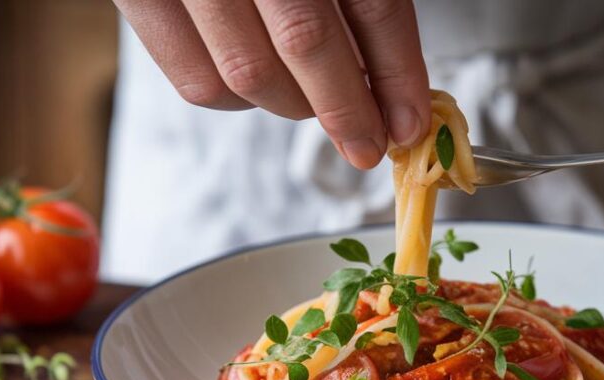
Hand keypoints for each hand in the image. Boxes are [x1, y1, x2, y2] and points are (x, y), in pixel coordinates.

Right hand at [113, 0, 429, 168]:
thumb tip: (386, 79)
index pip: (372, 3)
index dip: (396, 71)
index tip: (408, 118)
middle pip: (306, 41)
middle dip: (346, 108)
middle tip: (367, 142)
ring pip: (247, 73)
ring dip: (292, 105)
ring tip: (311, 102)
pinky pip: (195, 81)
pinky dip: (236, 101)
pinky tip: (256, 86)